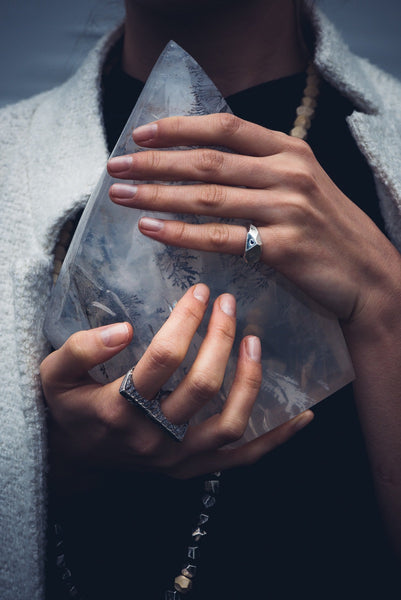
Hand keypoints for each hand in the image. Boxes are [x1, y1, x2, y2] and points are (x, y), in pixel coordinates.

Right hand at [41, 284, 312, 492]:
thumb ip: (80, 349)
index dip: (185, 321)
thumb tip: (123, 330)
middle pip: (201, 387)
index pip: (162, 359)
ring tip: (256, 342)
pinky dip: (275, 437)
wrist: (77, 458)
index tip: (200, 292)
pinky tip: (302, 414)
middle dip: (219, 339)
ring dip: (250, 381)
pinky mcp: (195, 468)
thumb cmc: (71, 408)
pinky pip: (243, 457)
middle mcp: (152, 437)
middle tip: (228, 305)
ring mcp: (178, 458)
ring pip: (229, 424)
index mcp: (117, 408)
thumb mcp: (55, 374)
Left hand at [107, 113, 400, 325]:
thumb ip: (261, 170)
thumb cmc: (328, 231)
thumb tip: (205, 164)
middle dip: (155, 162)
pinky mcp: (283, 247)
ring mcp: (287, 209)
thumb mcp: (302, 185)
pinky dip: (181, 233)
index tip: (140, 134)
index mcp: (290, 151)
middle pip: (207, 161)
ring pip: (208, 197)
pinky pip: (220, 238)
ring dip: (158, 195)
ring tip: (122, 196)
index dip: (179, 127)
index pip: (226, 127)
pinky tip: (152, 229)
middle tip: (116, 168)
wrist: (368, 275)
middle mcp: (288, 173)